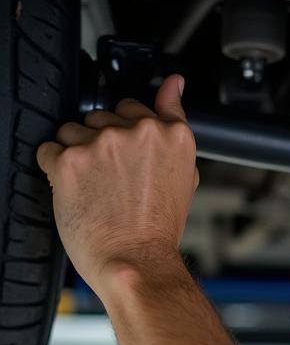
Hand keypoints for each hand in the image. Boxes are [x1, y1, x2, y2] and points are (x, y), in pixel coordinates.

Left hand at [36, 75, 197, 299]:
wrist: (136, 261)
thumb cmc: (159, 227)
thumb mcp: (185, 172)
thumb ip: (174, 122)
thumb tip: (174, 84)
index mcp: (171, 133)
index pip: (138, 107)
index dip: (128, 134)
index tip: (127, 151)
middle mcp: (138, 131)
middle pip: (102, 115)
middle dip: (102, 143)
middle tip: (113, 180)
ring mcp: (102, 143)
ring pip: (72, 129)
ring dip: (77, 154)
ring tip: (95, 188)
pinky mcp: (69, 159)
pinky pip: (48, 150)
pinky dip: (55, 170)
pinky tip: (77, 192)